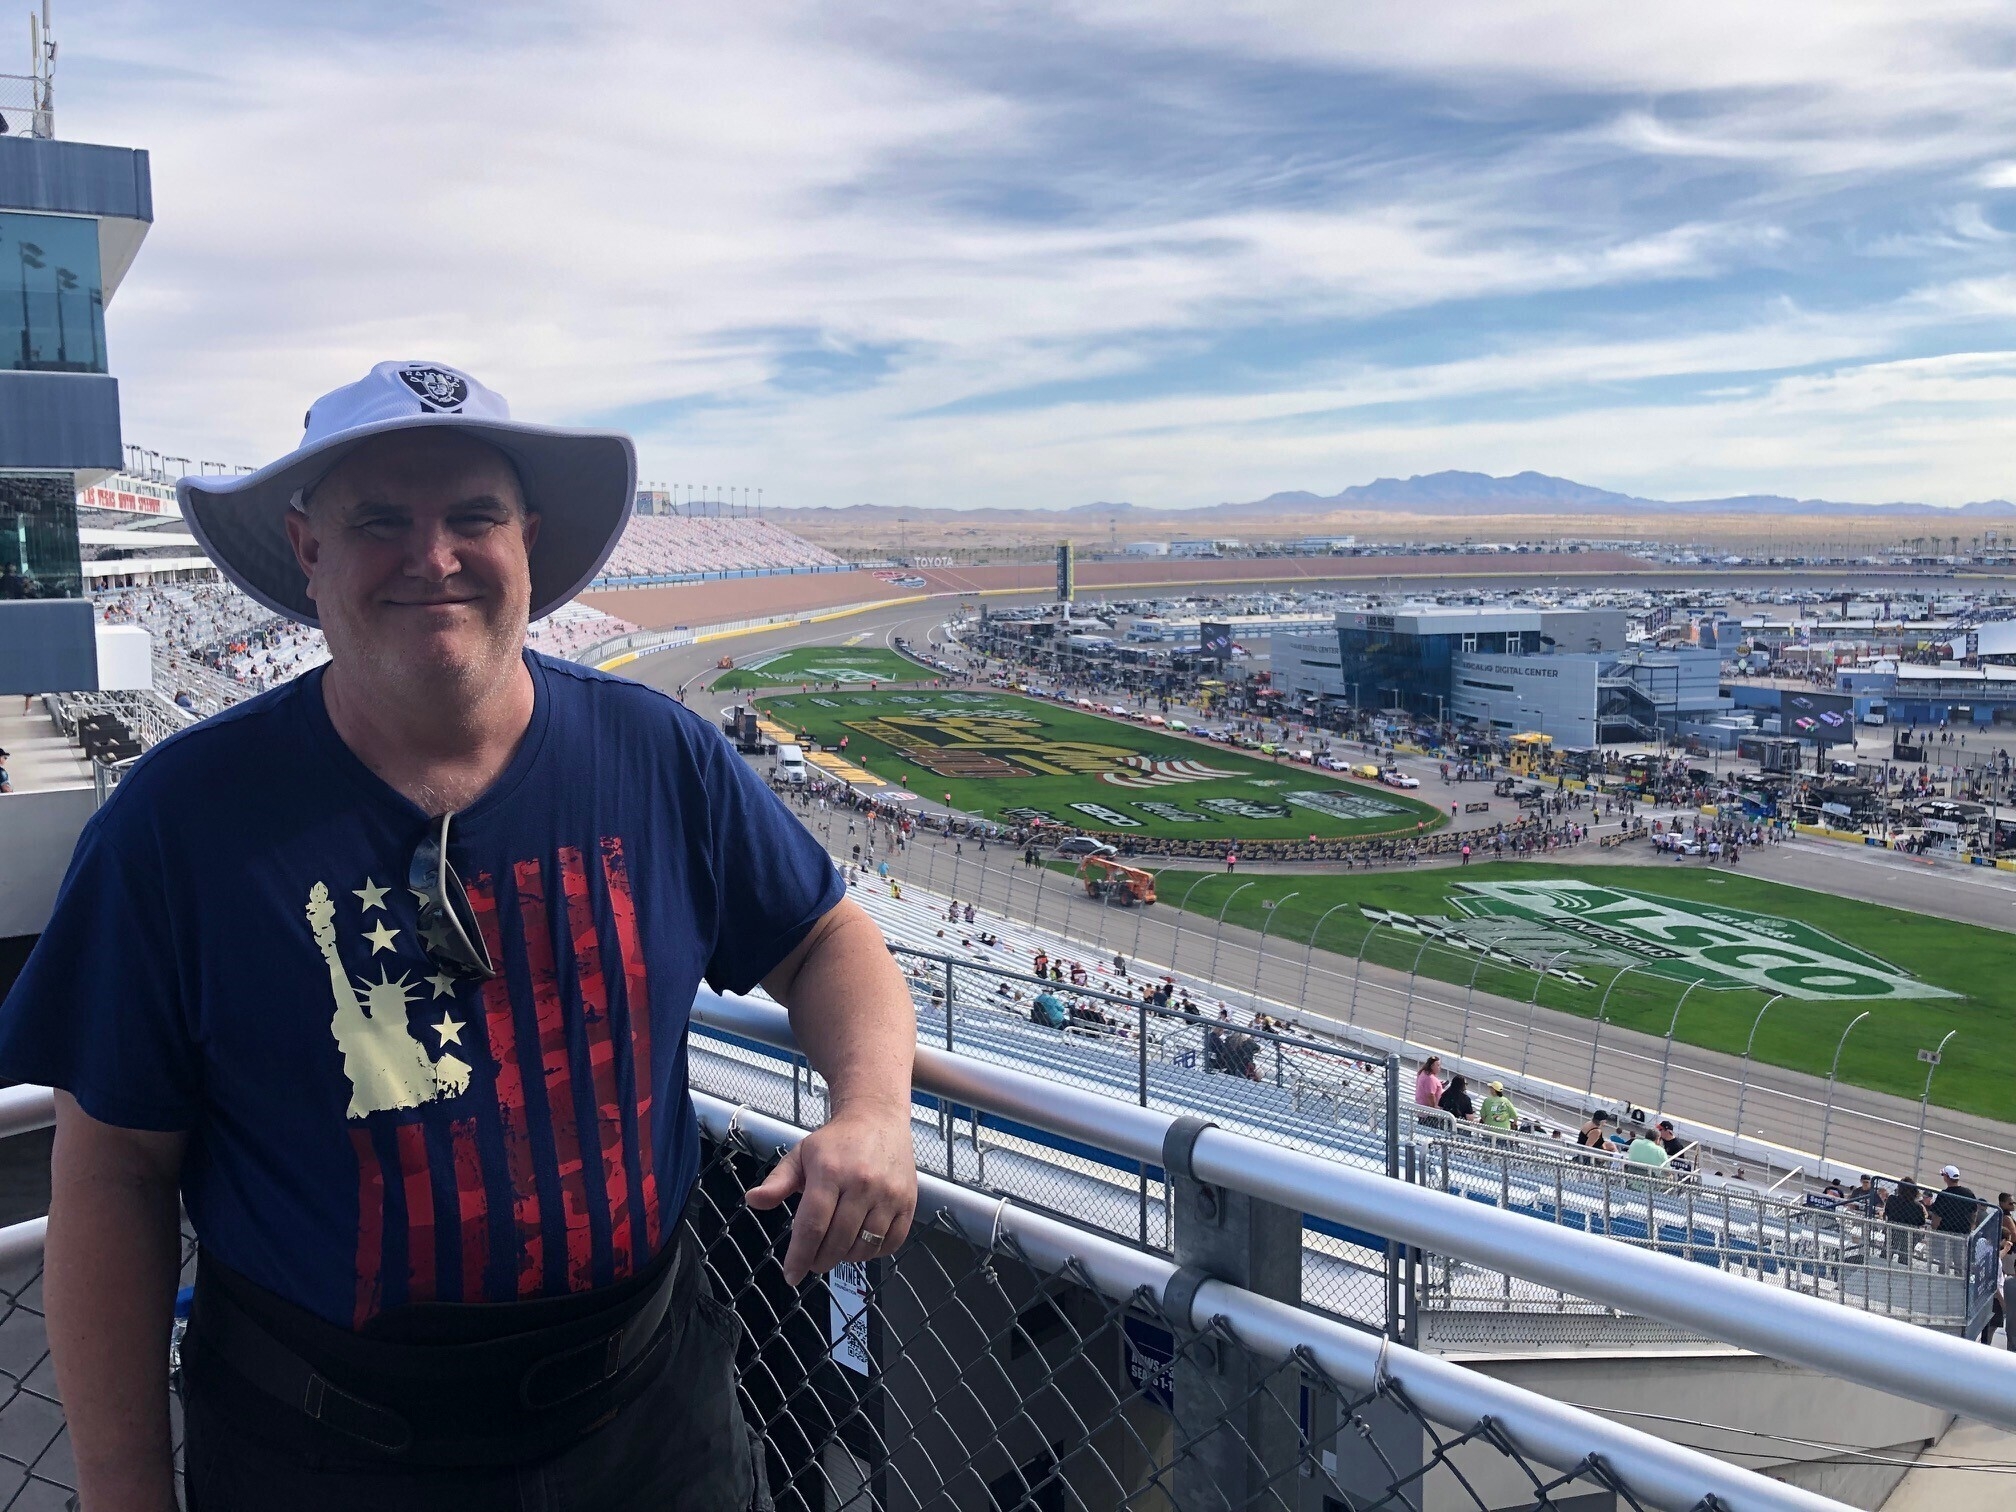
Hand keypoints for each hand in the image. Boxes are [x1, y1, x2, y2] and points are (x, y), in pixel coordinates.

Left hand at [744, 1107, 917, 1285]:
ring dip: (846, 1258)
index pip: (812, 1225)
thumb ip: (777, 1181)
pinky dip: (874, 1253)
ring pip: (865, 1246)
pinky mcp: (908, 1202)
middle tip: (814, 1261)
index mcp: (830, 1171)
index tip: (791, 1276)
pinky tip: (861, 1244)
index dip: (800, 1256)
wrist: (878, 1119)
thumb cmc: (835, 1142)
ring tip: (836, 1250)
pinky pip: (891, 1243)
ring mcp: (889, 1194)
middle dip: (820, 1260)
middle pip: (837, 1240)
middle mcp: (862, 1183)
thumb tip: (752, 1200)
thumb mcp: (801, 1155)